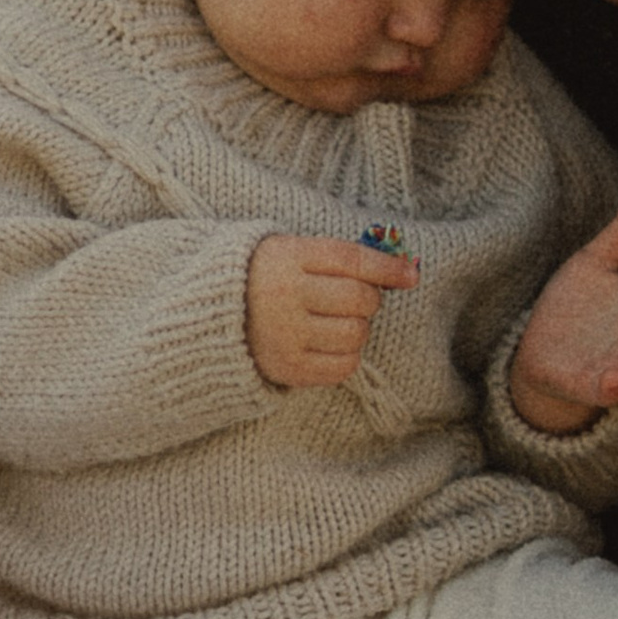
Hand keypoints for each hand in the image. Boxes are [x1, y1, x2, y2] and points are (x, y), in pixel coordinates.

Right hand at [246, 233, 418, 389]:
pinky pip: (344, 367)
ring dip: (357, 328)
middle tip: (349, 299)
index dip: (387, 268)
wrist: (207, 315)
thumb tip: (404, 271)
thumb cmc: (263, 278)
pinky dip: (346, 356)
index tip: (410, 276)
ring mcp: (285, 334)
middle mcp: (285, 294)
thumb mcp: (290, 251)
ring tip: (334, 322)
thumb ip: (339, 257)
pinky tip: (327, 344)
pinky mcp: (287, 367)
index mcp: (286, 257)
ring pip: (356, 334)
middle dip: (367, 299)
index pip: (352, 260)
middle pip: (360, 299)